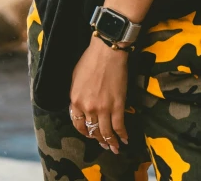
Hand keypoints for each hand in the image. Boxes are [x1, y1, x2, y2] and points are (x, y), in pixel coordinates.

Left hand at [69, 35, 128, 154]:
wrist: (107, 52)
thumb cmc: (90, 60)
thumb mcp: (75, 78)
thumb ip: (77, 95)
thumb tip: (80, 106)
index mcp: (76, 101)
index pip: (78, 124)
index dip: (85, 132)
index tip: (90, 134)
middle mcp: (88, 108)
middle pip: (93, 130)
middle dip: (98, 139)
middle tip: (104, 145)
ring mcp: (103, 108)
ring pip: (106, 132)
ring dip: (111, 142)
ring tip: (114, 148)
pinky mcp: (118, 105)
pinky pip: (119, 125)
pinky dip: (122, 134)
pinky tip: (125, 139)